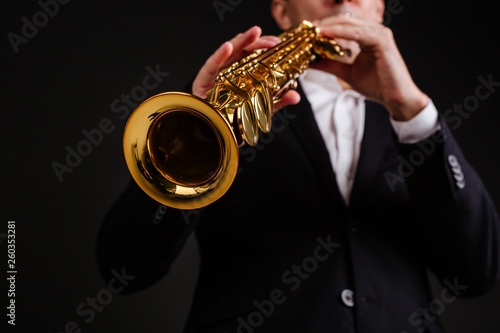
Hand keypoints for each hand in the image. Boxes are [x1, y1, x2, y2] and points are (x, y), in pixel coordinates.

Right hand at [192, 26, 299, 111]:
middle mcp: (228, 70)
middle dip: (257, 42)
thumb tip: (296, 96)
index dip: (264, 47)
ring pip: (228, 53)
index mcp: (241, 73)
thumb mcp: (259, 110)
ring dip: (241, 41)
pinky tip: (228, 47)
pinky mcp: (202, 81)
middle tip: (272, 40)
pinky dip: (219, 55)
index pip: (253, 55)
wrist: (213, 136)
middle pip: (242, 51)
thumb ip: (276, 101)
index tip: (278, 44)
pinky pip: (211, 66)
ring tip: (253, 33)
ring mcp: (215, 74)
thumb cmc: (232, 121)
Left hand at [313, 15, 428, 120]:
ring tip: (311, 32)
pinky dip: (341, 33)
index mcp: (367, 36)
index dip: (322, 27)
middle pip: (343, 21)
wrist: (396, 98)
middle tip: (304, 30)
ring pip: (349, 24)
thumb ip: (330, 65)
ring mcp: (379, 34)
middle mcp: (374, 31)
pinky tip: (326, 35)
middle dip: (322, 24)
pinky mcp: (383, 41)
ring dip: (329, 27)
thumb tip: (310, 61)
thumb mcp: (346, 73)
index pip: (341, 25)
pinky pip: (358, 34)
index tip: (304, 33)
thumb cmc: (377, 85)